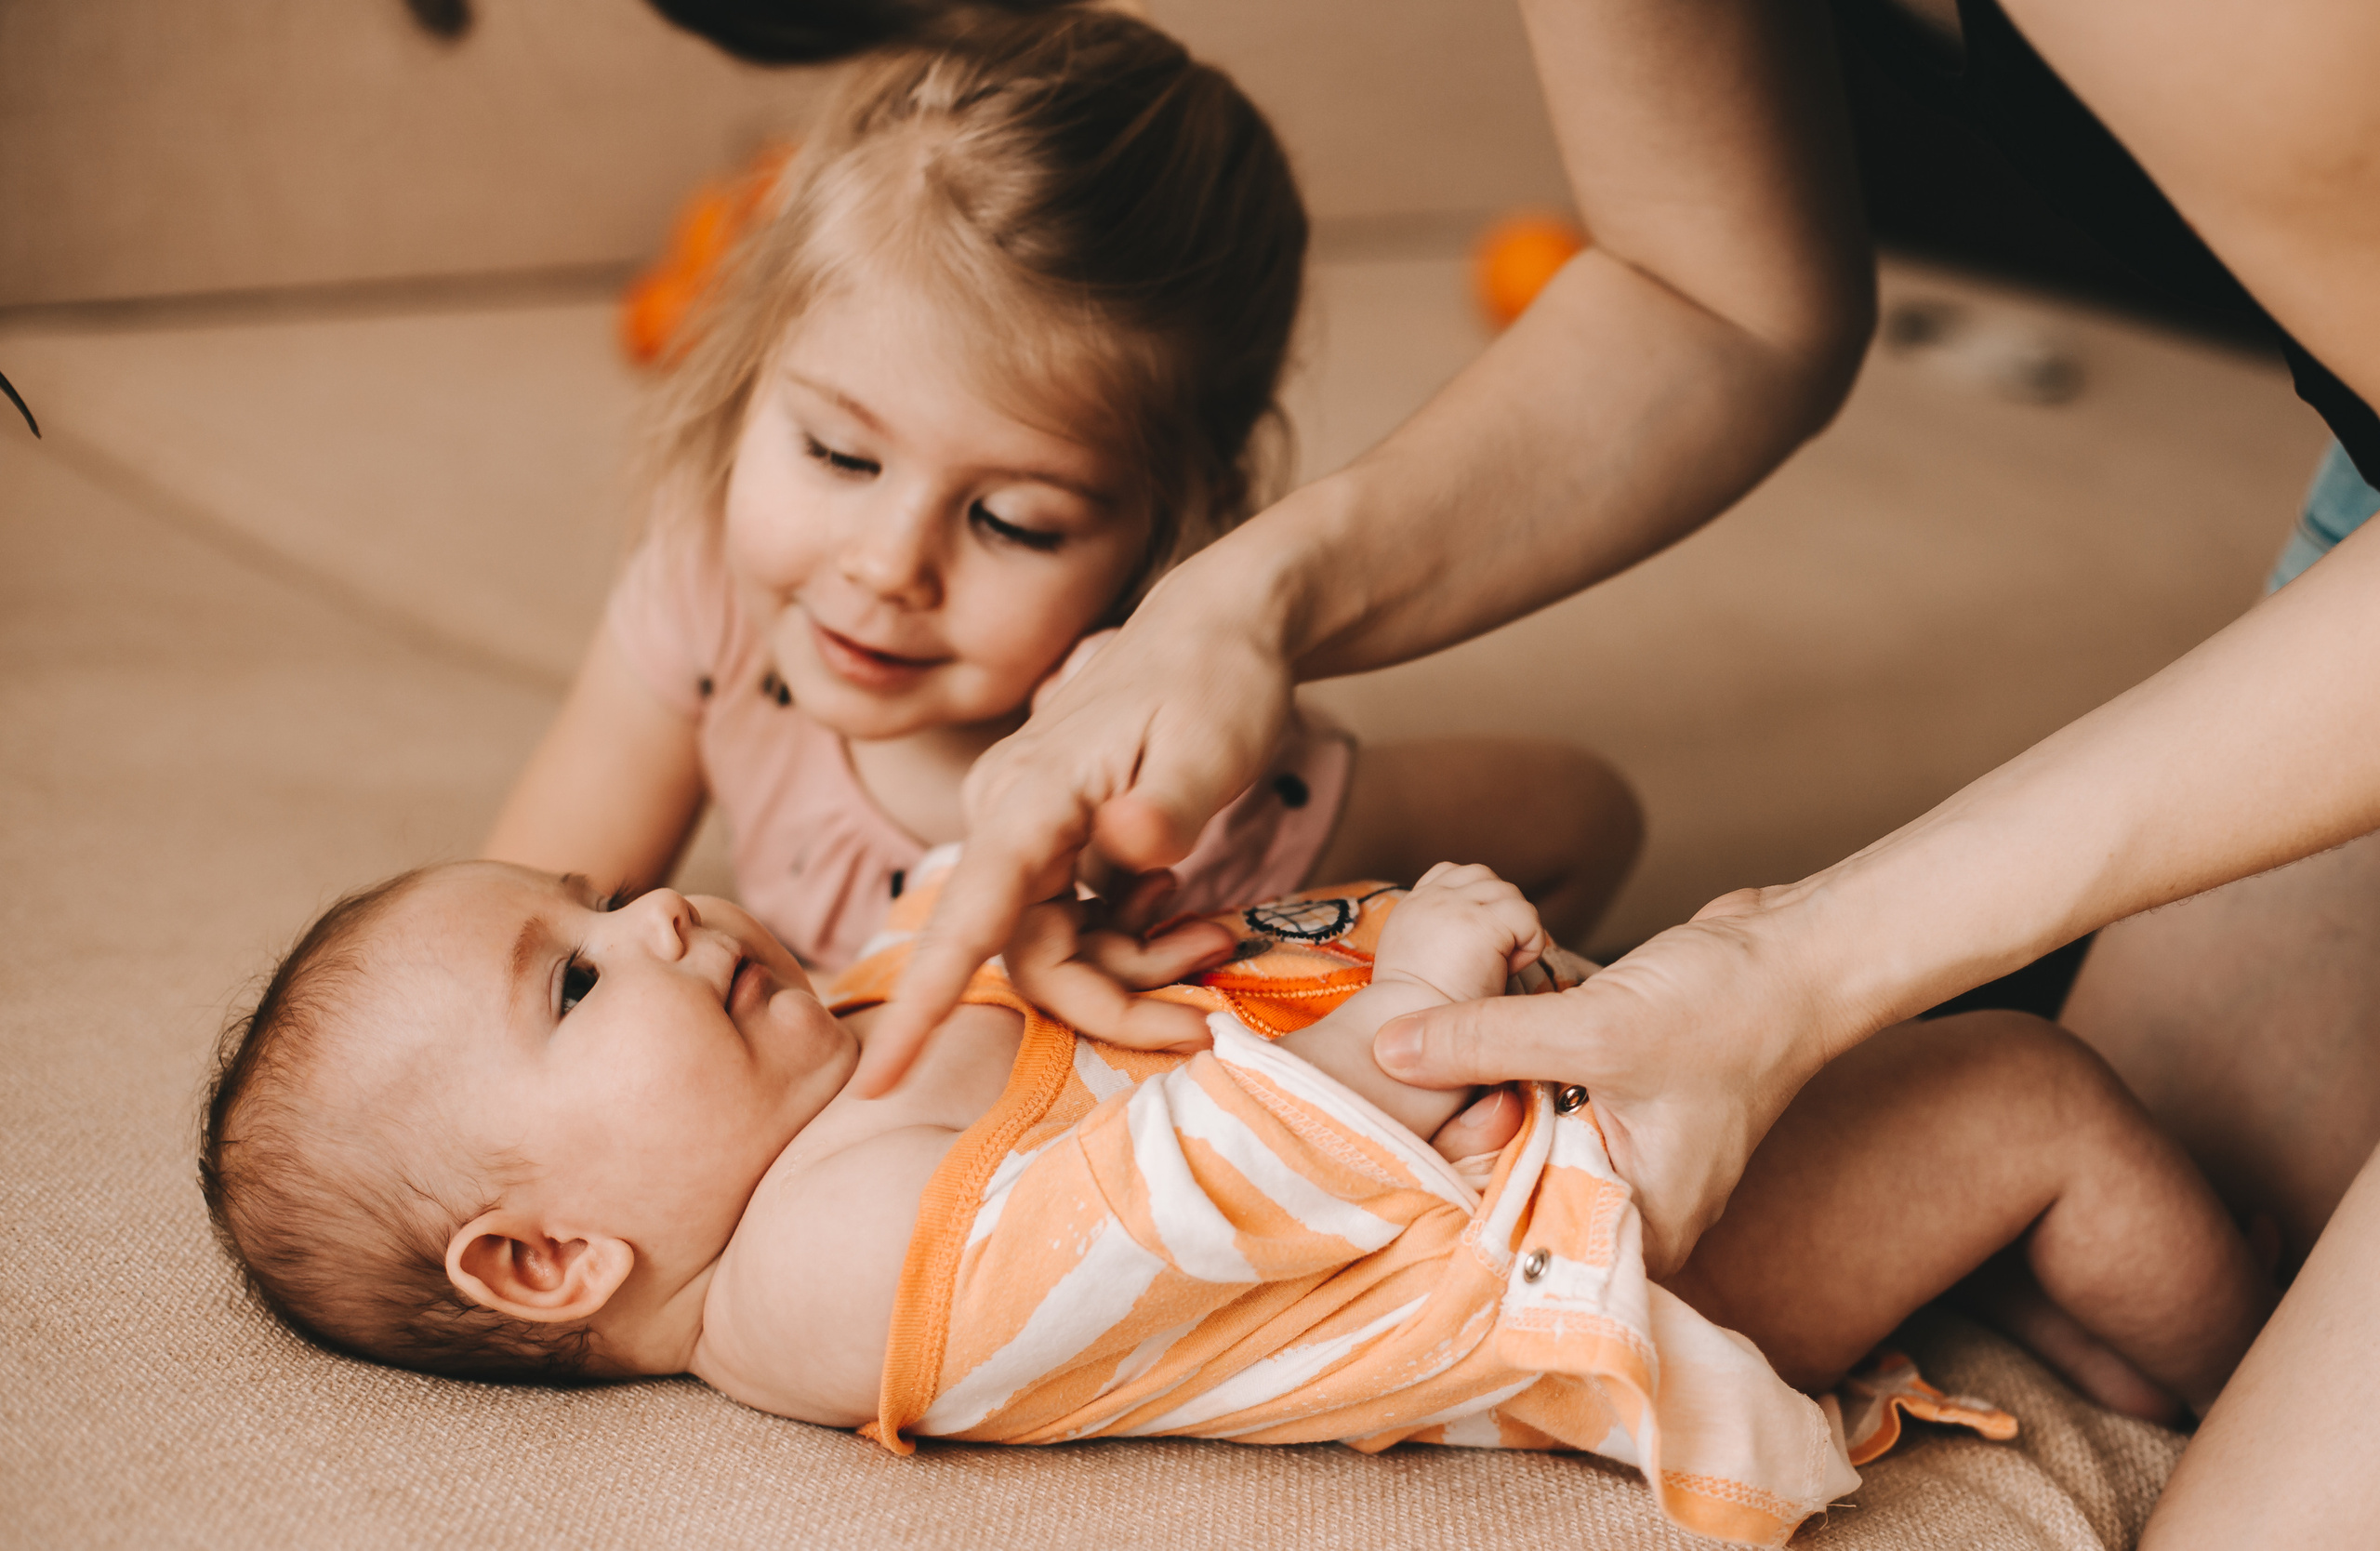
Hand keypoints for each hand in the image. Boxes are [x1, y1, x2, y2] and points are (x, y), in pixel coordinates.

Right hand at [856, 581, 1291, 1094]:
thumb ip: (1166, 809)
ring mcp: (1025, 832)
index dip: (924, 1004)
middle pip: (1032, 959)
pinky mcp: (1050, 843)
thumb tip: (1122, 856)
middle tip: (1207, 1012)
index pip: (968, 917)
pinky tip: (1179, 904)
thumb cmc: (1215, 680)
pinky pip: (1073, 925)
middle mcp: (1007, 818)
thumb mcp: (1212, 745)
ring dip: (1133, 969)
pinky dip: (1130, 940)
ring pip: (1055, 950)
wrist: (1218, 630)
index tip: (876, 1081)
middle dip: (1117, 1000)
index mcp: (1030, 798)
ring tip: (1213, 934)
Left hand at [1370, 887, 1850, 1275]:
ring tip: (1406, 1099)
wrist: (1794, 950)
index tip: (1393, 1194)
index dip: (1465, 1224)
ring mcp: (1634, 1147)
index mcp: (1648, 1222)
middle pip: (1528, 1196)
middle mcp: (1642, 1199)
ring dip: (1487, 1111)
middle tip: (1383, 1140)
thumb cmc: (1726, 1008)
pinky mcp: (1623, 1098)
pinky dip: (1516, 1079)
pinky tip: (1461, 1057)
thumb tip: (1389, 1049)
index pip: (1535, 1250)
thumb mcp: (1593, 1027)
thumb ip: (1486, 1040)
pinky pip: (1550, 1102)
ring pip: (1533, 1141)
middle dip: (1467, 1162)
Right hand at [1371, 862, 1550, 1006]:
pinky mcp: (1477, 923)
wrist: (1403, 1036)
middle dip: (1497, 914)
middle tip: (1487, 962)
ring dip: (1513, 932)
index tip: (1476, 949)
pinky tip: (1506, 974)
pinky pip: (1526, 917)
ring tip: (1494, 971)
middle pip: (1485, 878)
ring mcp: (1451, 906)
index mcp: (1413, 906)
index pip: (1455, 875)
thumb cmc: (1423, 1016)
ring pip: (1509, 895)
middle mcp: (1428, 898)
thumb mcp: (1421, 963)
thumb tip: (1481, 940)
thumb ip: (1443, 938)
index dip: (1477, 904)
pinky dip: (1528, 946)